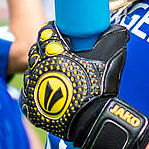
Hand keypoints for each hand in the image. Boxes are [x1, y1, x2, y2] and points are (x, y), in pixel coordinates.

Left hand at [21, 23, 148, 148]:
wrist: (91, 122)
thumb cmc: (100, 88)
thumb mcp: (111, 57)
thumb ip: (114, 37)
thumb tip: (119, 27)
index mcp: (53, 52)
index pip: (45, 32)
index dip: (52, 31)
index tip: (61, 34)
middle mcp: (38, 67)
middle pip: (36, 51)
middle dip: (45, 49)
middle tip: (58, 54)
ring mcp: (32, 88)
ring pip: (31, 72)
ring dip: (40, 70)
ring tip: (54, 75)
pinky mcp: (30, 106)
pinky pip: (28, 94)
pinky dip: (36, 91)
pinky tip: (47, 92)